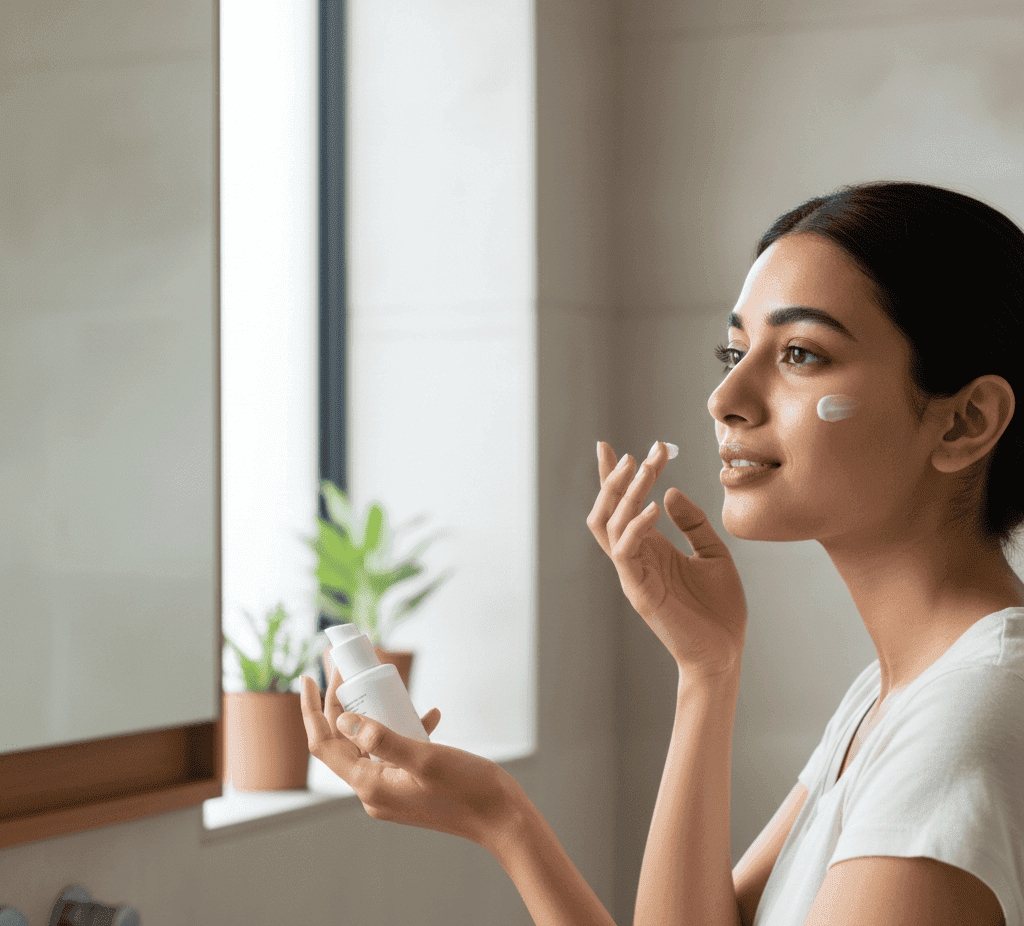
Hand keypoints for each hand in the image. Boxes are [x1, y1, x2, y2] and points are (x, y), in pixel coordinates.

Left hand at [300, 668, 523, 849]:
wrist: (502, 819)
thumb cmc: (468, 789)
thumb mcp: (425, 757)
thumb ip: (382, 739)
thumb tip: (344, 720)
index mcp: (370, 786)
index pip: (323, 745)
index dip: (311, 710)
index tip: (309, 677)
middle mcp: (374, 792)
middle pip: (343, 742)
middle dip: (342, 704)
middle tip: (348, 669)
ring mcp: (391, 792)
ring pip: (368, 746)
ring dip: (374, 714)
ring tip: (384, 685)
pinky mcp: (409, 788)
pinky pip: (394, 754)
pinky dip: (404, 730)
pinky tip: (427, 715)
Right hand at [587, 440, 746, 679]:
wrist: (725, 653)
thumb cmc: (720, 609)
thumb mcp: (714, 554)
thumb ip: (693, 523)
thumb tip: (670, 492)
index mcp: (650, 548)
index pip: (621, 505)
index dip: (610, 476)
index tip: (607, 445)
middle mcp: (635, 557)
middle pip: (606, 509)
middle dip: (617, 478)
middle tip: (643, 453)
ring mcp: (633, 573)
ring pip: (609, 524)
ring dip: (624, 493)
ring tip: (644, 469)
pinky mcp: (639, 590)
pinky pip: (625, 551)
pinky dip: (635, 525)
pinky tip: (655, 506)